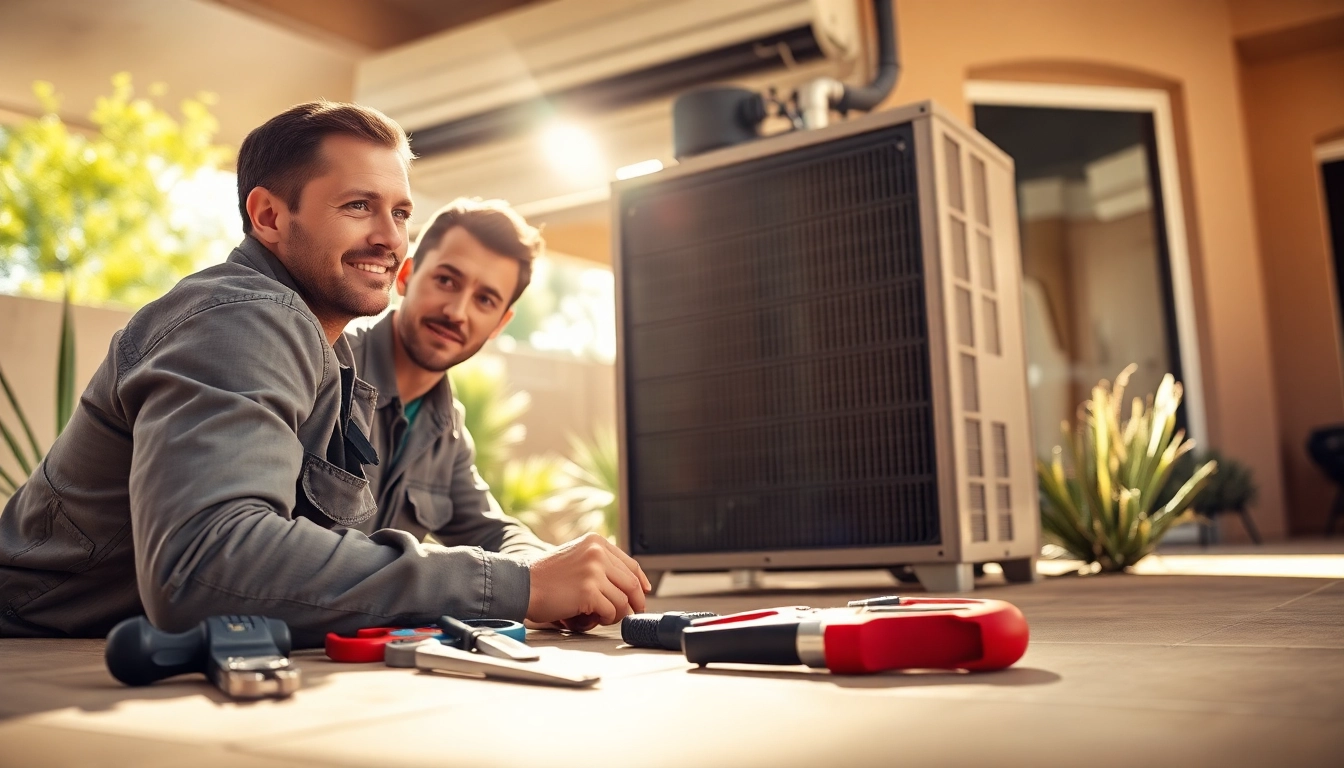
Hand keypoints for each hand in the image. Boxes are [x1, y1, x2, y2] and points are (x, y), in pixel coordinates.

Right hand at [524, 533, 650, 629]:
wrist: (521, 584)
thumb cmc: (545, 577)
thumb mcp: (576, 558)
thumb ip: (599, 564)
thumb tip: (626, 583)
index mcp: (596, 542)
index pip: (630, 563)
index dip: (641, 581)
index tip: (644, 591)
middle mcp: (597, 553)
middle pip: (632, 583)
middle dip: (634, 602)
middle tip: (631, 612)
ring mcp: (594, 571)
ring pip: (624, 600)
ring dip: (616, 613)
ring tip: (603, 617)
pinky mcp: (589, 591)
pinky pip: (611, 611)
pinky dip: (605, 619)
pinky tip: (592, 618)